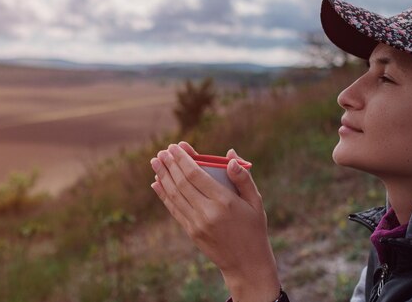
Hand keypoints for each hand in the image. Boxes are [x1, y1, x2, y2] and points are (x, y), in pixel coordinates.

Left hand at [150, 142, 280, 301]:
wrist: (247, 264)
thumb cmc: (254, 228)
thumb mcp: (256, 202)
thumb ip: (243, 178)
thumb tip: (230, 155)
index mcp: (225, 201)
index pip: (196, 175)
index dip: (183, 159)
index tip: (175, 147)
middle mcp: (208, 212)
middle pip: (182, 183)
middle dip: (170, 165)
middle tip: (162, 151)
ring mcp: (197, 223)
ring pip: (175, 195)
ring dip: (163, 176)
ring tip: (155, 162)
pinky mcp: (192, 232)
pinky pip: (174, 209)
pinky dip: (164, 195)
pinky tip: (157, 183)